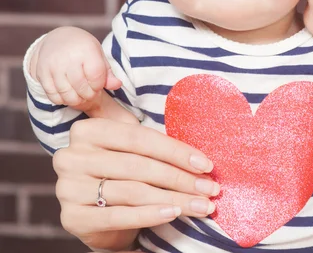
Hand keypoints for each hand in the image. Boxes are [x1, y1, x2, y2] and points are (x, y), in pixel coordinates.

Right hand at [29, 27, 133, 121]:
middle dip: (89, 95)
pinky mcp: (42, 74)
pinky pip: (53, 95)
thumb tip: (117, 86)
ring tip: (81, 96)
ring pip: (66, 94)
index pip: (96, 76)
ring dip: (76, 100)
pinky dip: (62, 100)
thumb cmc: (83, 49)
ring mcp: (53, 66)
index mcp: (86, 50)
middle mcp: (68, 58)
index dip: (99, 86)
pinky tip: (69, 94)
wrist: (58, 39)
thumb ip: (107, 72)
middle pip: (81, 87)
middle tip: (91, 94)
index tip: (98, 85)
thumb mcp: (98, 55)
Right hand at [54, 118, 218, 250]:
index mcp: (88, 130)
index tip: (206, 164)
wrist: (96, 213)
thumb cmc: (121, 172)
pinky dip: (150, 215)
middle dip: (180, 178)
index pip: (140, 138)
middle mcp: (72, 156)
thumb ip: (152, 139)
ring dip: (174, 198)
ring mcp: (68, 188)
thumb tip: (199, 148)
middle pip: (139, 165)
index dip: (176, 151)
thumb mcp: (130, 146)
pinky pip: (119, 215)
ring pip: (133, 191)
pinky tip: (173, 213)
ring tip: (200, 204)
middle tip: (209, 187)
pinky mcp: (73, 217)